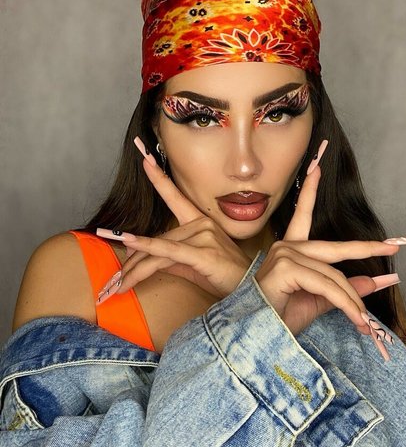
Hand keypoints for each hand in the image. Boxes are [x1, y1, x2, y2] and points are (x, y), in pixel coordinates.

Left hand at [97, 137, 250, 299]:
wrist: (249, 287)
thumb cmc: (223, 276)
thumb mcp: (191, 265)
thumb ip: (169, 259)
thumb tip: (145, 258)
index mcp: (199, 223)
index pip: (176, 197)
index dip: (160, 178)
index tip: (145, 159)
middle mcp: (201, 224)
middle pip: (156, 240)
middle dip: (133, 263)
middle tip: (115, 281)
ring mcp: (202, 235)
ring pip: (158, 250)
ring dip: (135, 271)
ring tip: (118, 285)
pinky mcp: (202, 251)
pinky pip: (168, 250)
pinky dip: (147, 248)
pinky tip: (128, 241)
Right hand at [255, 140, 399, 351]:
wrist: (259, 336)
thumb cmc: (279, 318)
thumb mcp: (318, 301)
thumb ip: (343, 289)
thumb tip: (373, 281)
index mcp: (289, 251)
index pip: (302, 216)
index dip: (310, 193)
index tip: (316, 169)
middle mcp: (285, 248)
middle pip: (334, 248)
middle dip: (365, 247)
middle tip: (393, 246)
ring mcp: (284, 255)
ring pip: (334, 275)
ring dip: (352, 301)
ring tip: (364, 323)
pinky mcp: (286, 268)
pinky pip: (327, 285)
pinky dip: (345, 303)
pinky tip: (355, 319)